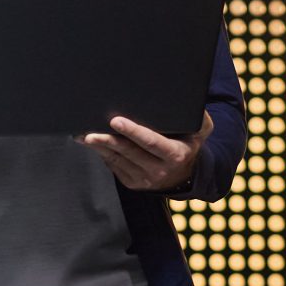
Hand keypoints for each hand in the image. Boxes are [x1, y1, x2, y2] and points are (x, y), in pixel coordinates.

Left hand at [84, 109, 212, 192]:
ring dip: (100, 147)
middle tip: (91, 131)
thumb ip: (200, 118)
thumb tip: (191, 101)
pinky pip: (113, 166)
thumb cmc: (188, 144)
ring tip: (84, 135)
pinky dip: (102, 153)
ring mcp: (144, 179)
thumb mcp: (201, 132)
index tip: (117, 121)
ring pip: (117, 160)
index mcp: (175, 155)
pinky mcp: (132, 183)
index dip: (133, 132)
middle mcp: (159, 170)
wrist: (184, 174)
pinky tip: (92, 142)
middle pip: (129, 152)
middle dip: (109, 140)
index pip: (152, 142)